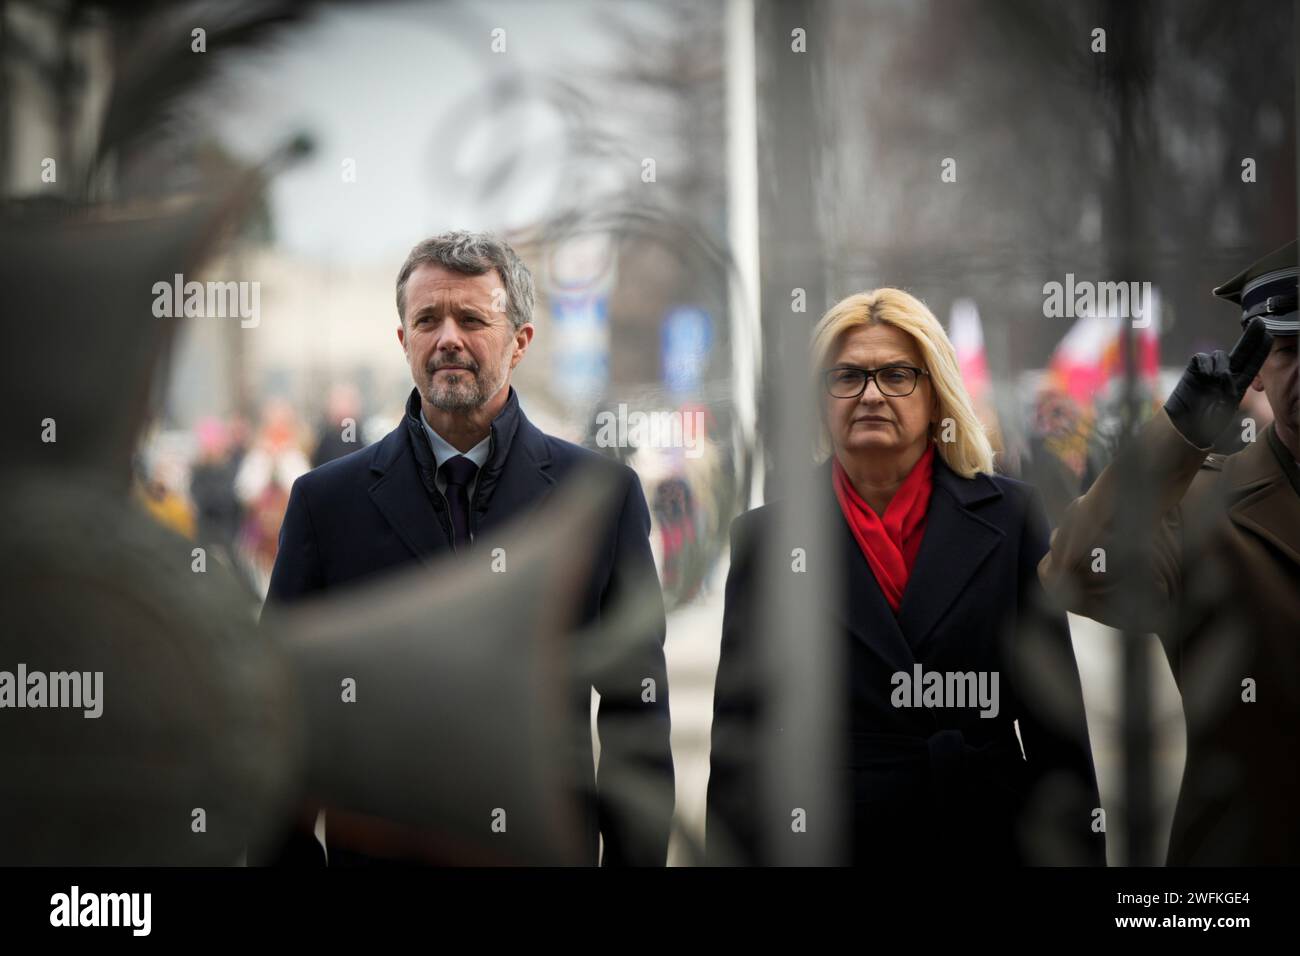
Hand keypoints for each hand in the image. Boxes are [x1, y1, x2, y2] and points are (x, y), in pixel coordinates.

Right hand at [1163, 317, 1272, 448]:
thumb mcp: (1226, 407)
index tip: (1269, 335)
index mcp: (1239, 385)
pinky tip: (1202, 377)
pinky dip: (1205, 366)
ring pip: (1220, 356)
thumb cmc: (1206, 423)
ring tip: (1213, 384)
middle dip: (1251, 336)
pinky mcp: (1194, 369)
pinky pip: (1203, 358)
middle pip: (1241, 351)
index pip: (1253, 363)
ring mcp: (1210, 371)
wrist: (1183, 427)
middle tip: (1260, 323)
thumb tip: (1224, 372)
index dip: (1261, 349)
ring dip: (1220, 368)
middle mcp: (1226, 374)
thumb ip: (1229, 388)